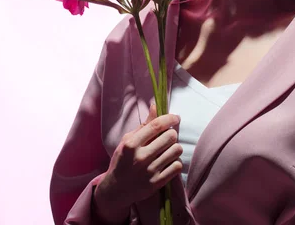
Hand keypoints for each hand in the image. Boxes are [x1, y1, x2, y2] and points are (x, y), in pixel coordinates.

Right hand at [93, 104, 182, 223]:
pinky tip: (168, 161)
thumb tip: (156, 105)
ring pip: (177, 150)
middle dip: (172, 133)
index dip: (170, 118)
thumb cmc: (123, 160)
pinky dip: (175, 162)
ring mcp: (149, 171)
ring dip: (175, 148)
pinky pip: (177, 166)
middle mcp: (140, 157)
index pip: (157, 125)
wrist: (116, 189)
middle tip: (169, 136)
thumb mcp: (128, 140)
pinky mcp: (157, 183)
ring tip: (168, 149)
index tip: (175, 117)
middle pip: (170, 136)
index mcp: (131, 144)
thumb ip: (144, 124)